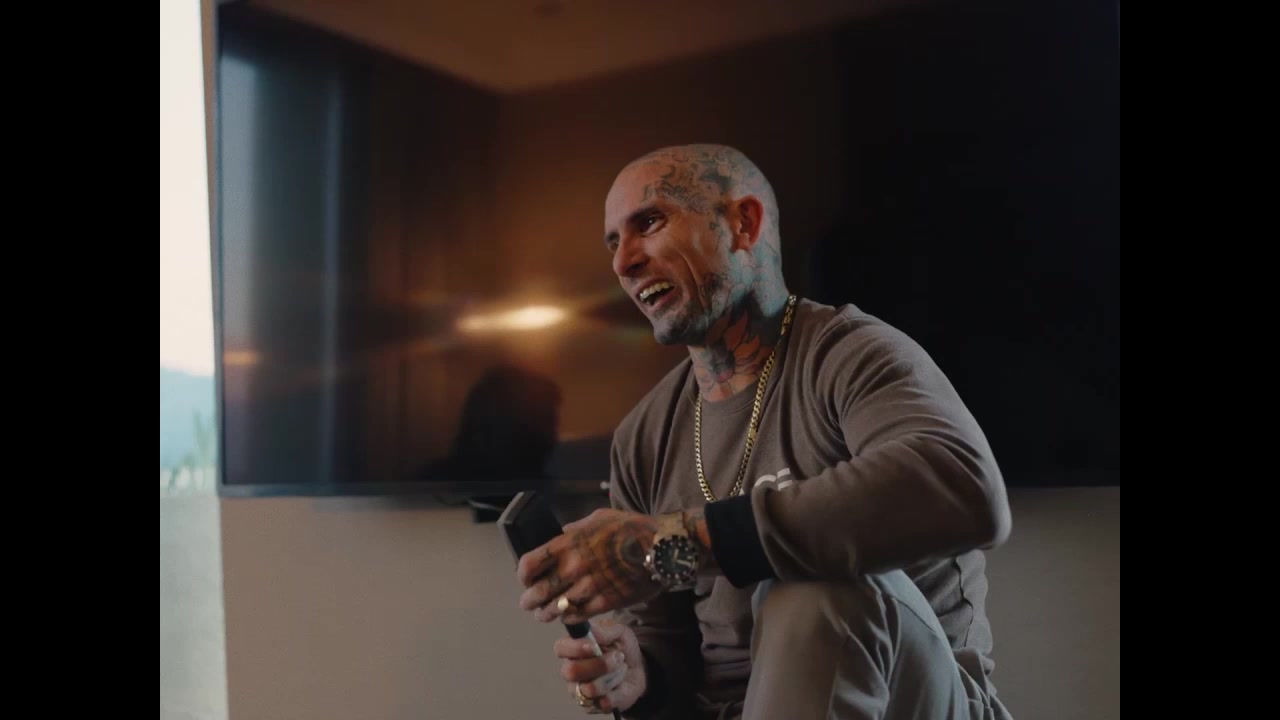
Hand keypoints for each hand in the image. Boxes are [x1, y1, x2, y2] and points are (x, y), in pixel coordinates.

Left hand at [517, 508, 662, 623]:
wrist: (661, 548)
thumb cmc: (632, 529)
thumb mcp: (599, 518)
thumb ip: (576, 528)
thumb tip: (563, 533)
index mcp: (569, 543)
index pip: (529, 565)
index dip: (523, 575)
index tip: (525, 579)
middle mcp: (574, 567)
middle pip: (537, 592)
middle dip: (529, 601)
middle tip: (528, 604)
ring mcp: (589, 587)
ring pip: (555, 609)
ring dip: (546, 614)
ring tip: (544, 615)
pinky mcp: (605, 603)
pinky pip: (578, 616)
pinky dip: (569, 617)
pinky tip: (568, 615)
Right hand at [556, 618, 645, 713]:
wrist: (639, 670)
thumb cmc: (622, 648)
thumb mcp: (619, 632)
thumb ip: (605, 630)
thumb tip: (590, 632)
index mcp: (573, 649)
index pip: (560, 648)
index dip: (574, 648)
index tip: (593, 646)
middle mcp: (571, 671)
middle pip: (571, 671)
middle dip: (599, 664)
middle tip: (618, 657)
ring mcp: (579, 690)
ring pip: (589, 688)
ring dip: (613, 677)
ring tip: (622, 669)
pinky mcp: (592, 707)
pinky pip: (603, 703)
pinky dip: (618, 692)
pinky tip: (621, 685)